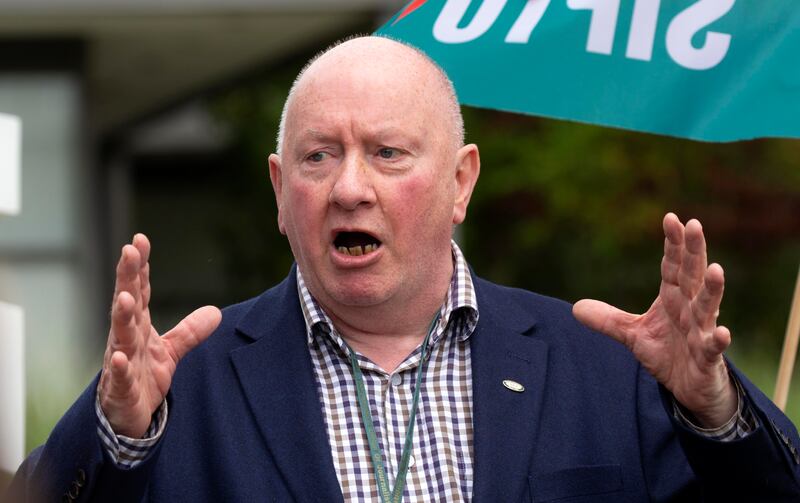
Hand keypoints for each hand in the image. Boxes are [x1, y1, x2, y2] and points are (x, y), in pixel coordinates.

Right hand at [98, 234, 221, 437]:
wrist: (126, 417)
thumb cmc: (142, 378)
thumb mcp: (171, 351)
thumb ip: (190, 331)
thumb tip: (216, 312)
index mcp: (138, 326)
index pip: (139, 290)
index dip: (139, 266)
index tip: (140, 240)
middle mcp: (126, 338)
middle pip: (127, 303)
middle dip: (127, 277)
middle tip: (128, 251)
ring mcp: (121, 361)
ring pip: (120, 335)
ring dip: (122, 316)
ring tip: (125, 297)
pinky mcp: (121, 388)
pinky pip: (119, 377)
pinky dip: (119, 367)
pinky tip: (120, 357)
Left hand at [573, 213, 735, 427]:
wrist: (690, 390)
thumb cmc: (668, 355)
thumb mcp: (632, 335)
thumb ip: (608, 320)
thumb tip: (575, 307)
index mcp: (672, 299)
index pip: (672, 266)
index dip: (672, 244)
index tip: (671, 218)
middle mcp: (689, 310)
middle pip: (692, 276)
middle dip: (694, 252)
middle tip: (695, 225)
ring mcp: (700, 332)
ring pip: (707, 307)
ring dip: (712, 289)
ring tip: (716, 268)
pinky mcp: (708, 358)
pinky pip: (713, 347)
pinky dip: (717, 340)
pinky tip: (722, 332)